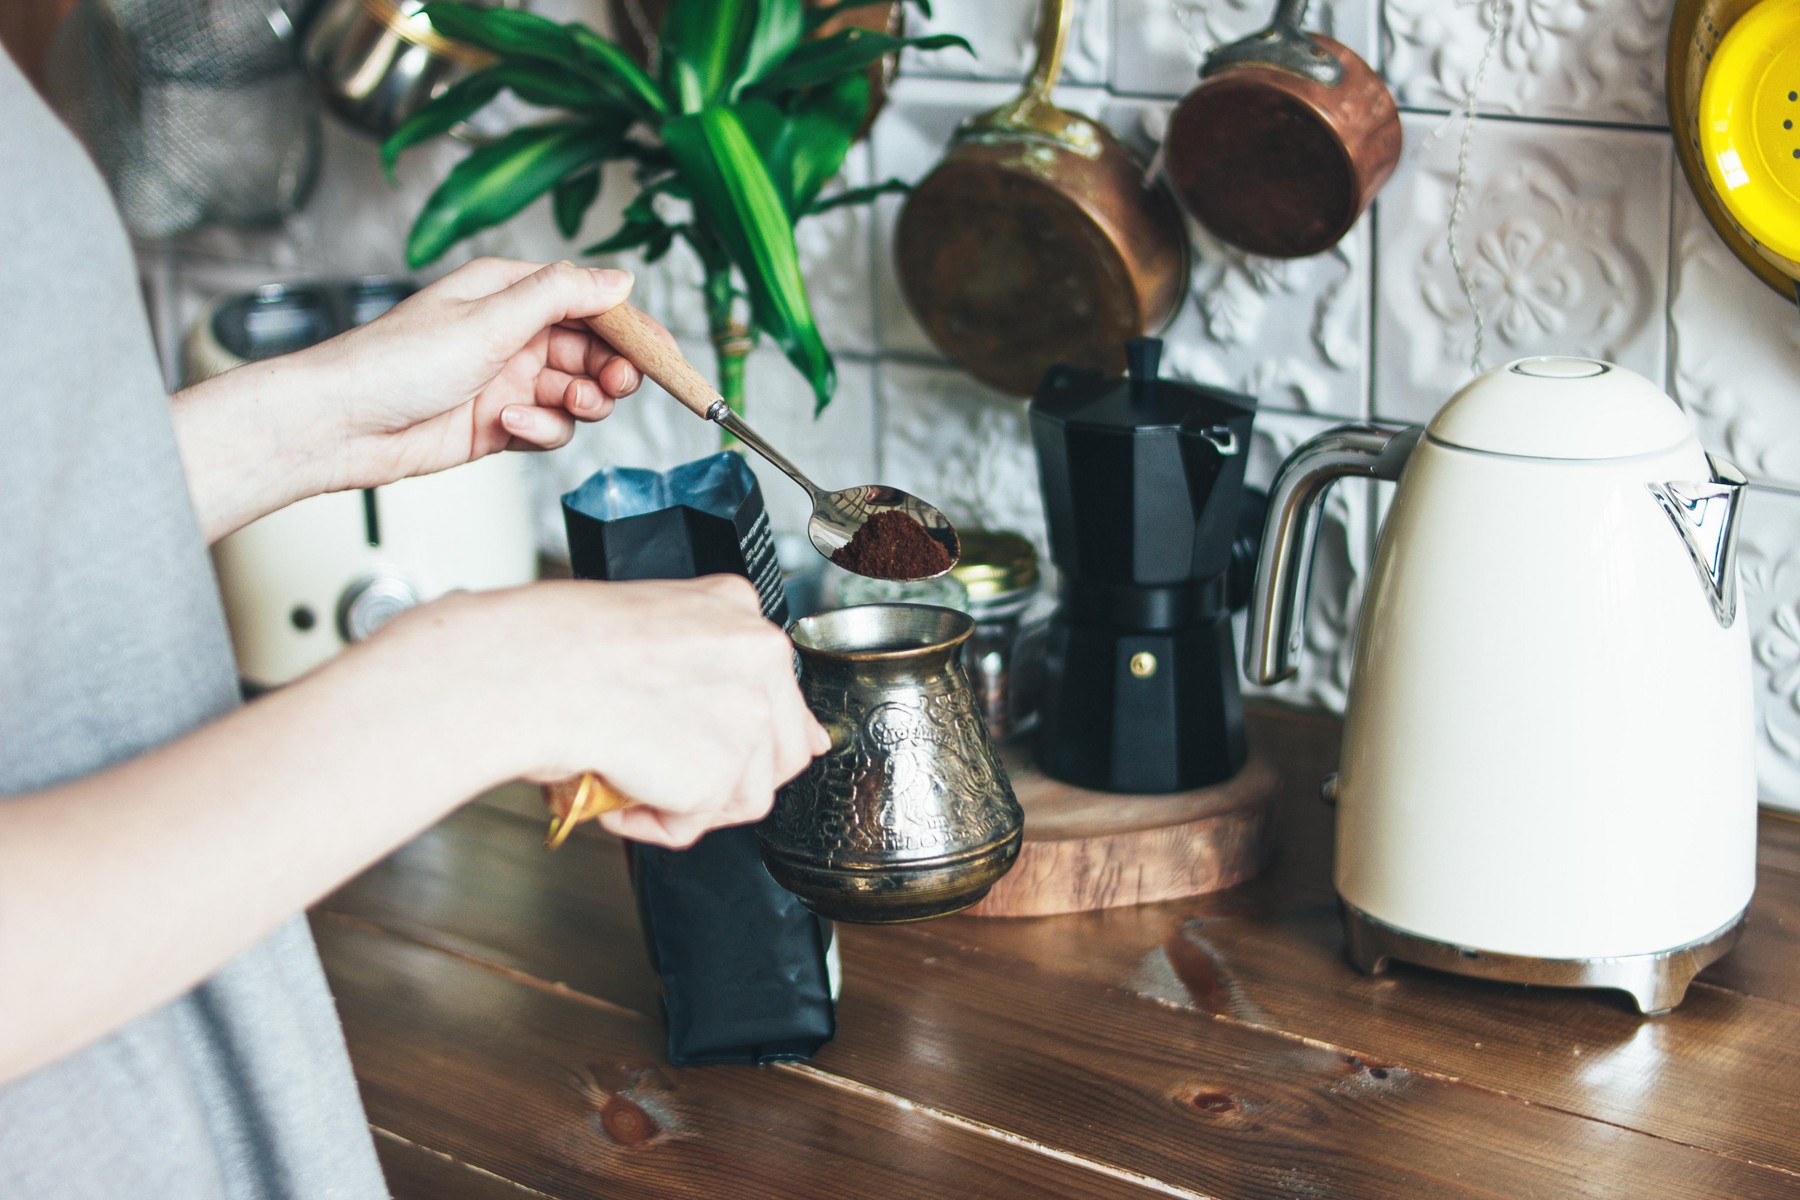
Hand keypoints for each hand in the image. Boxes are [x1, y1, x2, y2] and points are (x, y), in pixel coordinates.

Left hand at [306, 257, 668, 489]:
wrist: (343, 425)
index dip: (633, 329)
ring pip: (578, 395)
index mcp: (510, 293)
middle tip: (613, 386)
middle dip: (610, 372)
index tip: (662, 354)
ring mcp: (509, 380)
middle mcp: (514, 334)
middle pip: (594, 353)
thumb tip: (618, 277)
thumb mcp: (489, 318)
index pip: (593, 304)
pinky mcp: (500, 425)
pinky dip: (540, 432)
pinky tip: (510, 426)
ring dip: (577, 405)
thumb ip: (562, 296)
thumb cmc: (395, 362)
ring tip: (557, 406)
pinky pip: (549, 429)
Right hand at [404, 576, 829, 848]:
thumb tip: (800, 735)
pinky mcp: (717, 772)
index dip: (743, 729)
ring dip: (688, 800)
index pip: (778, 685)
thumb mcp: (647, 629)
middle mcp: (758, 653)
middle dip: (727, 774)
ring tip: (630, 775)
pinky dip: (651, 822)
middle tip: (665, 768)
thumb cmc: (554, 645)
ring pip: (746, 794)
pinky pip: (693, 825)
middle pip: (782, 748)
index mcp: (735, 607)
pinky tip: (615, 786)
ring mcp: (746, 714)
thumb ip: (709, 666)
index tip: (713, 740)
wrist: (521, 670)